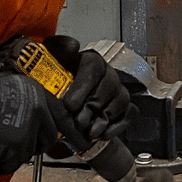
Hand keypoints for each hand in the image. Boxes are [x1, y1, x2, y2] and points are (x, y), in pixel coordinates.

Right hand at [0, 70, 66, 177]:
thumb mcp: (15, 86)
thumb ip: (33, 102)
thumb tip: (41, 116)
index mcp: (39, 99)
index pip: (63, 120)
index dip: (74, 133)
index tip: (84, 142)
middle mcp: (36, 117)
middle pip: (46, 140)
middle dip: (35, 141)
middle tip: (17, 137)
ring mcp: (23, 137)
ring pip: (27, 154)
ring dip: (15, 151)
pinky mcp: (9, 152)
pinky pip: (9, 163)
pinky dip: (0, 160)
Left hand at [42, 34, 132, 148]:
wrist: (62, 102)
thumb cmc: (56, 81)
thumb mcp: (51, 60)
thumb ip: (58, 48)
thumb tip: (72, 46)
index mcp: (91, 60)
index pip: (94, 68)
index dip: (83, 87)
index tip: (70, 105)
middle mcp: (108, 73)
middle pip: (109, 86)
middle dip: (93, 106)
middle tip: (78, 122)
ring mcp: (118, 90)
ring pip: (121, 100)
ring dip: (105, 118)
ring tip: (89, 131)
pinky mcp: (125, 107)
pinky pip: (129, 114)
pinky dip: (118, 126)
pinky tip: (103, 134)